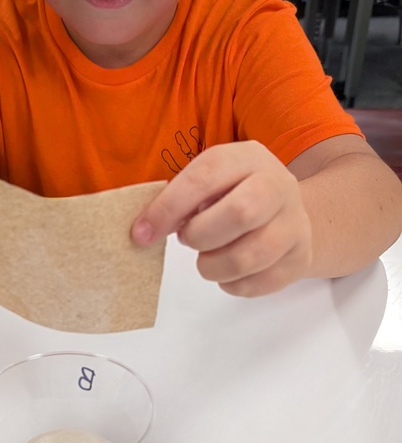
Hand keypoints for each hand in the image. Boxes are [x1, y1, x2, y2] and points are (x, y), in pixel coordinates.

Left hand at [132, 141, 312, 296]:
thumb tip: (145, 230)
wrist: (291, 212)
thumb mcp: (212, 181)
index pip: (205, 177)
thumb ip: (180, 198)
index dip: (169, 207)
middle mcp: (279, 186)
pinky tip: (229, 269)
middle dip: (200, 235)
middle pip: (241, 213)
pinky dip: (231, 284)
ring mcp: (294, 224)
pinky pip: (256, 284)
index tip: (143, 233)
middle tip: (188, 239)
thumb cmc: (236, 195)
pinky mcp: (299, 258)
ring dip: (212, 266)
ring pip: (247, 257)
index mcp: (248, 158)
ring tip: (207, 257)